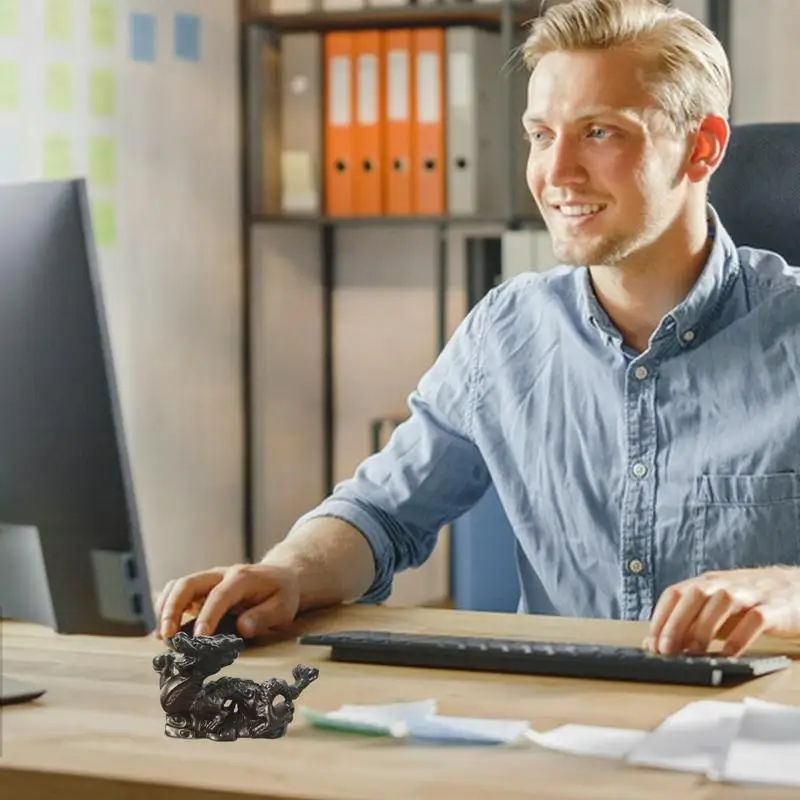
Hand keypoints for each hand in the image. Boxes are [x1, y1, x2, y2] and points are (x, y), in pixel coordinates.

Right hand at [154, 563, 300, 639]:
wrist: (280, 576)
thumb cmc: (281, 594)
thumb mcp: (283, 607)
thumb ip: (264, 616)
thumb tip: (242, 628)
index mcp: (242, 578)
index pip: (219, 595)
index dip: (207, 616)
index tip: (199, 638)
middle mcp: (220, 575)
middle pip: (188, 583)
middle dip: (173, 608)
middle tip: (167, 636)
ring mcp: (208, 580)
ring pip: (178, 586)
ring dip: (165, 608)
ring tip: (162, 636)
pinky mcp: (201, 589)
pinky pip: (177, 592)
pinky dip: (165, 608)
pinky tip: (162, 630)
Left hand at [643, 567, 799, 656]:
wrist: (798, 589)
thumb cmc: (750, 603)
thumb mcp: (717, 611)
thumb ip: (691, 624)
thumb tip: (656, 644)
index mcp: (708, 582)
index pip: (675, 592)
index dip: (660, 616)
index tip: (651, 642)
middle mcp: (726, 584)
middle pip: (694, 595)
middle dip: (676, 623)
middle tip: (667, 650)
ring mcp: (751, 594)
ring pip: (721, 602)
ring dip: (704, 628)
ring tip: (694, 653)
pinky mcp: (774, 608)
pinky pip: (755, 619)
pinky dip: (739, 637)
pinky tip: (728, 654)